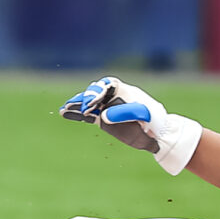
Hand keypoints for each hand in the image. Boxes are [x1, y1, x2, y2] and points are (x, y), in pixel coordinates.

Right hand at [58, 76, 202, 174]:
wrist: (156, 133)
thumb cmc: (152, 120)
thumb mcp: (143, 114)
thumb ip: (124, 113)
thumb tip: (103, 116)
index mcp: (123, 90)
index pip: (107, 85)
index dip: (98, 89)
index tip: (94, 100)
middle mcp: (112, 97)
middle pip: (94, 92)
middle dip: (86, 98)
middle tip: (84, 107)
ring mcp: (105, 108)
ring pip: (87, 103)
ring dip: (76, 105)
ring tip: (65, 108)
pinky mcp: (101, 119)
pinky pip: (86, 115)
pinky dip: (75, 114)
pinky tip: (63, 113)